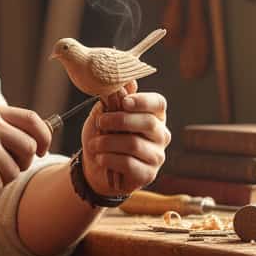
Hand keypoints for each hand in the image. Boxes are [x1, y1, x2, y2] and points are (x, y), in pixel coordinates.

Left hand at [79, 81, 170, 196]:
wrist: (96, 167)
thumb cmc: (104, 135)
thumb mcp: (105, 114)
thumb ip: (115, 98)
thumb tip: (127, 81)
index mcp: (154, 115)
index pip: (158, 103)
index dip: (143, 101)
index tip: (124, 102)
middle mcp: (161, 134)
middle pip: (148, 123)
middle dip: (119, 120)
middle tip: (100, 122)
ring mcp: (157, 155)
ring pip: (134, 144)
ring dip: (108, 142)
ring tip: (94, 144)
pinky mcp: (148, 174)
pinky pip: (129, 164)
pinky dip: (109, 159)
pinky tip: (100, 158)